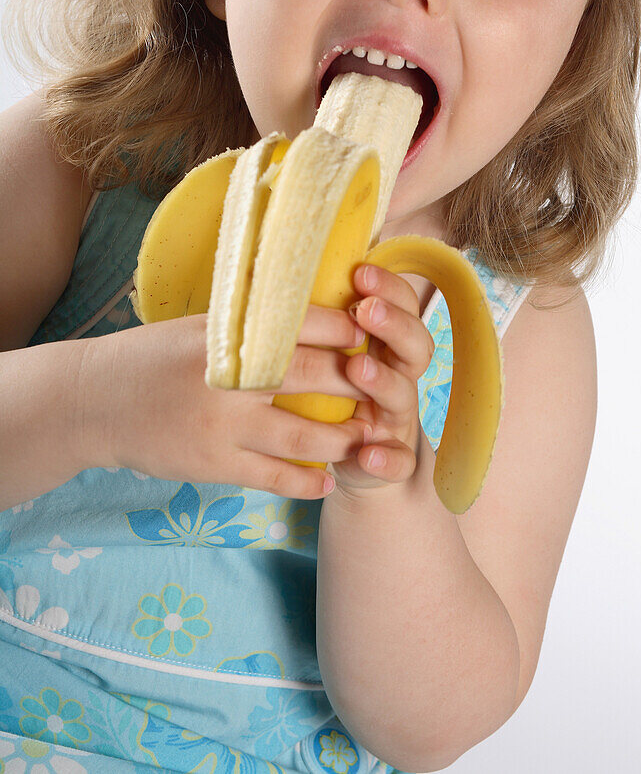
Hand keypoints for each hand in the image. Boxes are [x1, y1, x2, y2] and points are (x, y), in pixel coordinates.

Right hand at [77, 309, 371, 500]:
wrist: (95, 400)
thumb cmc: (154, 356)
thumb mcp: (201, 327)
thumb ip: (252, 326)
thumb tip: (314, 318)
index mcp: (229, 333)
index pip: (306, 324)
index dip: (348, 329)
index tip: (374, 333)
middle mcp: (229, 376)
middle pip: (315, 377)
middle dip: (359, 383)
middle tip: (387, 386)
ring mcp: (222, 424)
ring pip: (304, 435)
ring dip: (344, 438)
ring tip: (367, 436)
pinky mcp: (213, 463)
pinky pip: (272, 477)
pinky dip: (305, 482)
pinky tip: (327, 481)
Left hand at [328, 263, 435, 499]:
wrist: (348, 458)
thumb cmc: (327, 391)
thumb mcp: (323, 348)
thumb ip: (320, 315)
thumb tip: (293, 262)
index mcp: (385, 343)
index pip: (401, 306)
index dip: (388, 287)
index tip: (360, 272)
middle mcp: (397, 376)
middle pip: (414, 346)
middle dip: (393, 326)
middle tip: (365, 311)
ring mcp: (396, 418)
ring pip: (403, 396)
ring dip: (383, 381)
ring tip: (358, 368)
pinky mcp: (390, 460)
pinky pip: (397, 461)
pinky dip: (386, 458)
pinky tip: (368, 453)